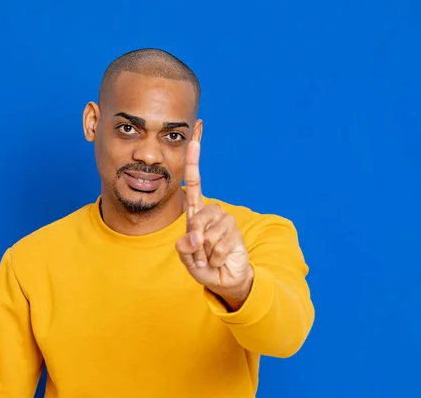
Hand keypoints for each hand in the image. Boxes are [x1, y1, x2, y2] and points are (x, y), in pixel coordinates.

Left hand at [175, 140, 253, 311]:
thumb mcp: (187, 260)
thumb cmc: (203, 267)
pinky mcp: (235, 231)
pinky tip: (219, 259)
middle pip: (197, 218)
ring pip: (208, 233)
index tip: (193, 140)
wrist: (226, 279)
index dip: (193, 163)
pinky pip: (219, 244)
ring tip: (210, 257)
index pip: (193, 185)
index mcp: (195, 214)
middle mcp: (210, 213)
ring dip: (206, 252)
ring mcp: (224, 221)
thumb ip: (185, 248)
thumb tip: (195, 235)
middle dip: (195, 241)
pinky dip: (215, 257)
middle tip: (199, 255)